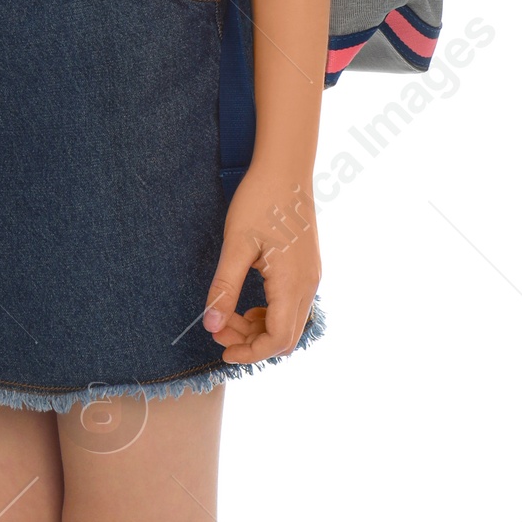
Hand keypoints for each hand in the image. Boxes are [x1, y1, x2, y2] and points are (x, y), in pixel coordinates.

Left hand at [202, 164, 319, 365]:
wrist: (286, 169)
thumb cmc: (260, 201)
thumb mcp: (236, 244)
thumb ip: (225, 288)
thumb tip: (210, 325)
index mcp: (292, 284)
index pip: (278, 340)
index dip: (250, 353)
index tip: (221, 349)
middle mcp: (308, 286)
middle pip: (285, 338)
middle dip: (251, 343)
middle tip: (218, 329)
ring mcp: (311, 279)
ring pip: (289, 324)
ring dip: (259, 329)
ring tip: (227, 315)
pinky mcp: (307, 270)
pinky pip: (291, 307)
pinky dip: (269, 314)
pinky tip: (247, 303)